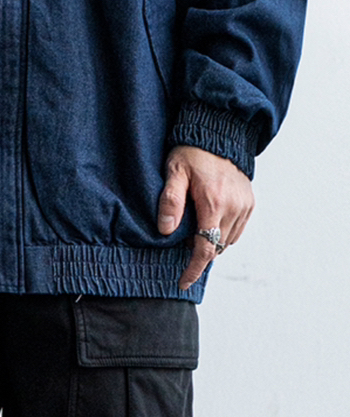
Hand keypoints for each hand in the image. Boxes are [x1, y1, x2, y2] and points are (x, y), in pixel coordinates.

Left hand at [157, 144, 253, 292]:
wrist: (218, 134)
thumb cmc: (190, 152)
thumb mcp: (173, 172)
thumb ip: (170, 201)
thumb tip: (167, 231)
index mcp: (213, 202)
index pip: (205, 247)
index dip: (193, 269)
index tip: (183, 283)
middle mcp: (233, 207)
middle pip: (216, 247)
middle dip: (199, 255)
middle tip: (180, 251)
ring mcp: (245, 205)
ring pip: (227, 241)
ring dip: (211, 245)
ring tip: (193, 235)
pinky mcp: (250, 202)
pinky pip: (237, 230)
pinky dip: (223, 235)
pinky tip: (209, 226)